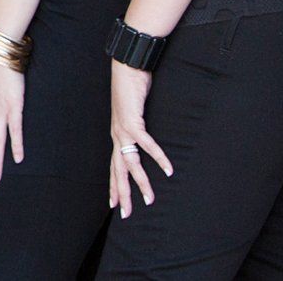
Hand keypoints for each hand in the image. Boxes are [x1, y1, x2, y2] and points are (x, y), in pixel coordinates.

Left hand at [109, 62, 171, 218]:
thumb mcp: (135, 115)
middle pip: (118, 171)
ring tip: (150, 200)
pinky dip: (158, 157)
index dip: (114, 186)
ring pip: (130, 163)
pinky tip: (168, 170)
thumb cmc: (132, 90)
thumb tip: (146, 138)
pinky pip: (146, 144)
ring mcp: (123, 130)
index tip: (114, 204)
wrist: (126, 68)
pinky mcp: (133, 122)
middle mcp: (117, 136)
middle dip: (122, 193)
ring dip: (142, 182)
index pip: (114, 167)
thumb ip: (139, 128)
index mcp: (117, 136)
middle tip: (126, 215)